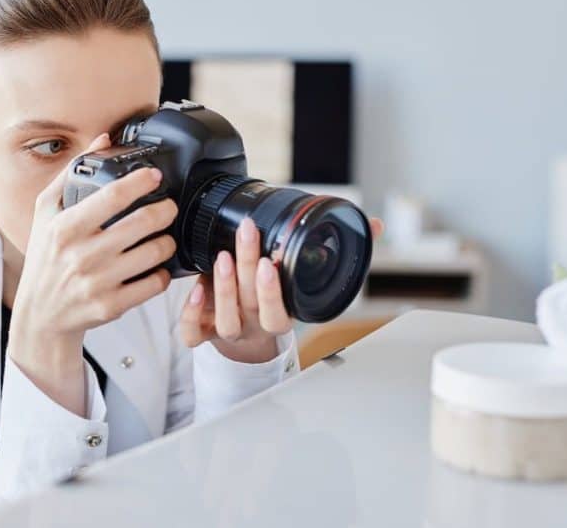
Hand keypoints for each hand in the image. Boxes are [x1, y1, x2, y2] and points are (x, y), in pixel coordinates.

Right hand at [8, 132, 177, 414]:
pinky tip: (157, 266)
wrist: (40, 316)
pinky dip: (163, 272)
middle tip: (168, 207)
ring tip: (165, 236)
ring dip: (168, 241)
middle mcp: (81, 254)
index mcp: (65, 228)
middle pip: (142, 222)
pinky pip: (154, 283)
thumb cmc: (44, 259)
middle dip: (165, 210)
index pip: (112, 196)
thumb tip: (102, 140)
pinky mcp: (112, 305)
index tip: (155, 176)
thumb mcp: (44, 213)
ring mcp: (98, 282)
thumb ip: (70, 174)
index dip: (141, 182)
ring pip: (154, 253)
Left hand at [179, 216, 384, 362]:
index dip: (274, 293)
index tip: (271, 263)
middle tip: (246, 235)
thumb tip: (374, 225)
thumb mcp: (307, 278)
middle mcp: (254, 325)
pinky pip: (194, 334)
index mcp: (280, 316)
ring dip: (222, 289)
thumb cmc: (277, 299)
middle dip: (247, 269)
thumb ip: (341, 251)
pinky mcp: (203, 332)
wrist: (248, 341)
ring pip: (225, 320)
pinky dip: (192, 316)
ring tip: (223, 256)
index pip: (279, 313)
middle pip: (251, 304)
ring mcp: (228, 330)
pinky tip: (194, 290)